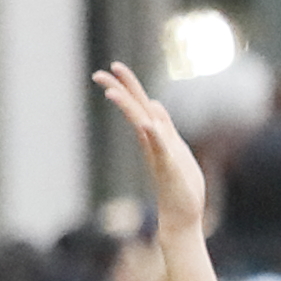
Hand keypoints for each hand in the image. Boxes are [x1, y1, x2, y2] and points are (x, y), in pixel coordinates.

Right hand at [93, 64, 208, 236]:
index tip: (114, 66)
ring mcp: (159, 155)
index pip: (140, 105)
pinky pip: (160, 150)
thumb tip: (155, 105)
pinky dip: (154, 138)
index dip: (129, 86)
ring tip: (113, 93)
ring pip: (142, 127)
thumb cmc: (181, 183)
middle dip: (120, 91)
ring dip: (129, 110)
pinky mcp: (168, 169)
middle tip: (98, 73)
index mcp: (156, 136)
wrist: (182, 213)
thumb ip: (164, 127)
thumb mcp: (174, 147)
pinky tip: (147, 125)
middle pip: (135, 111)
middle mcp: (153, 143)